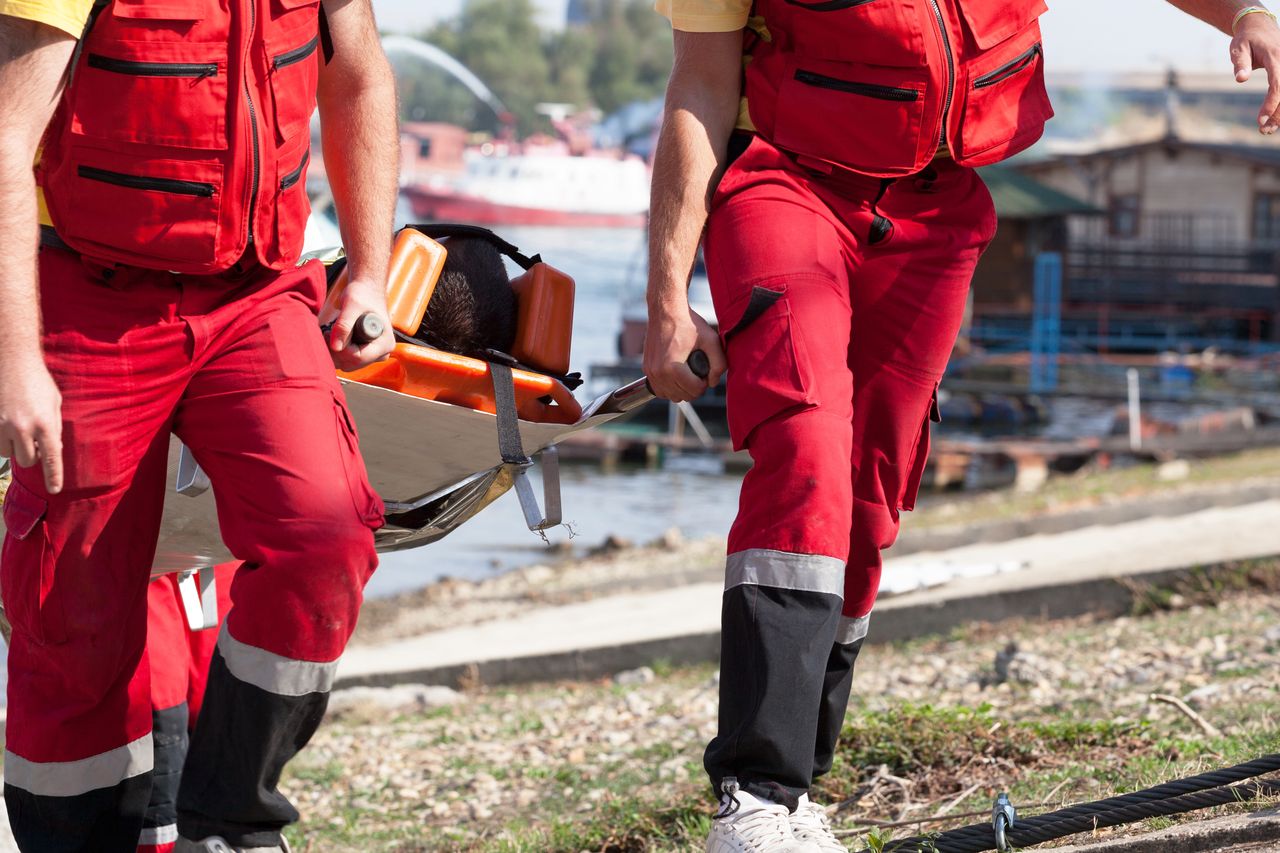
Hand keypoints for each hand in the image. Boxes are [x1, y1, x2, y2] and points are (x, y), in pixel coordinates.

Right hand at [0, 355, 62, 493]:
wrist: (12, 361)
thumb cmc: (37, 382)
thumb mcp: (54, 404)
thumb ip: (54, 428)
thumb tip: (52, 449)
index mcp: (45, 424)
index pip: (51, 458)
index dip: (53, 476)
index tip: (54, 490)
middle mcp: (23, 428)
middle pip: (27, 460)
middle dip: (31, 453)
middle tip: (32, 438)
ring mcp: (1, 426)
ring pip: (9, 454)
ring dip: (14, 446)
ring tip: (17, 425)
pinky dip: (1, 439)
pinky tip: (6, 423)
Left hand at [321, 277, 393, 370]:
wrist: (367, 289)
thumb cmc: (363, 294)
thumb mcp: (352, 305)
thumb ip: (343, 325)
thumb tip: (336, 347)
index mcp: (385, 343)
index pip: (359, 358)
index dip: (341, 349)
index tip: (330, 334)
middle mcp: (382, 352)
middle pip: (353, 364)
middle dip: (336, 352)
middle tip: (327, 333)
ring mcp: (374, 354)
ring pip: (348, 364)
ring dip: (334, 352)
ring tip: (330, 333)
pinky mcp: (365, 352)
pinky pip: (347, 360)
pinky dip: (336, 352)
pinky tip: (334, 337)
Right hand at [643, 304, 726, 401]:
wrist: (666, 311)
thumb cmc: (688, 323)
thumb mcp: (711, 340)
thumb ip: (719, 364)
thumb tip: (713, 382)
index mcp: (672, 368)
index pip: (695, 391)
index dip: (705, 382)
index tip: (705, 369)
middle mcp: (658, 373)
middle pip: (683, 396)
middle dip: (694, 386)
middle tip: (698, 371)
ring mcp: (650, 372)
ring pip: (671, 396)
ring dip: (682, 389)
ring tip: (689, 373)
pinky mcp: (646, 369)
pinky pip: (660, 390)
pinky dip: (670, 387)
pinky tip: (678, 376)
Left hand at [1232, 12, 1279, 133]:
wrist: (1259, 27)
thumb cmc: (1246, 39)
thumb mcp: (1238, 48)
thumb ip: (1240, 63)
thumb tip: (1240, 79)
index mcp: (1275, 56)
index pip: (1278, 83)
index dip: (1272, 102)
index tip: (1261, 120)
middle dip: (1278, 113)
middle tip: (1264, 130)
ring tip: (1267, 129)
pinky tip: (1275, 119)